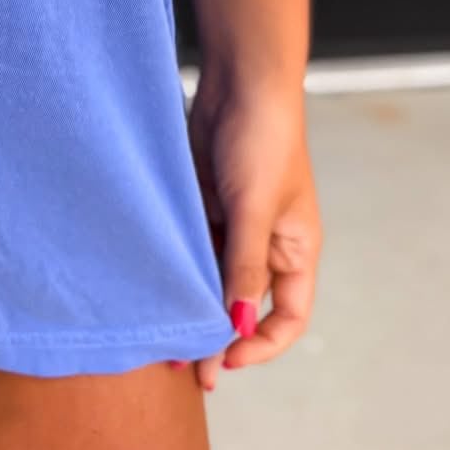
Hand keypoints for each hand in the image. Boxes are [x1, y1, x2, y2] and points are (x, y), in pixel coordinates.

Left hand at [178, 73, 321, 392]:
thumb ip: (244, 265)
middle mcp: (266, 244)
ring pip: (212, 279)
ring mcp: (233, 224)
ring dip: (191, 305)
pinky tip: (153, 288)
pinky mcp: (203, 204)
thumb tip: (237, 325)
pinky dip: (175, 270)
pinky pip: (190, 248)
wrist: (239, 81)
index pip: (290, 317)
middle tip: (183, 368)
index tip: (227, 357)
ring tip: (160, 336)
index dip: (262, 343)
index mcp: (296, 249)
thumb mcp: (255, 207)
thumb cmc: (263, 140)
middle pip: (245, 305)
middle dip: (217, 336)